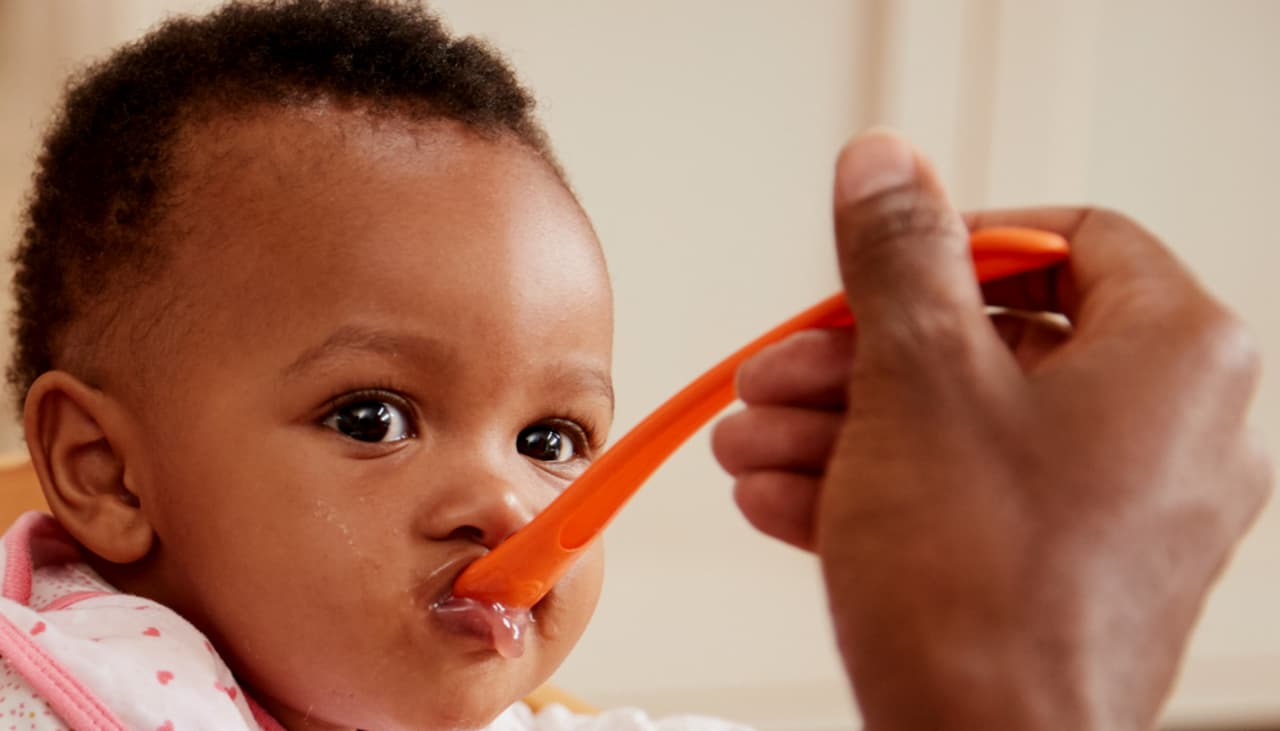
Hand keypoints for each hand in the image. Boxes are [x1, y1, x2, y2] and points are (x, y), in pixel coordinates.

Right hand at [712, 130, 1271, 729]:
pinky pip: (965, 496)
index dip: (959, 239)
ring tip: (754, 439)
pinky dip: (875, 485)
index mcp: (1176, 359)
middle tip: (783, 366)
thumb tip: (884, 164)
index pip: (1074, 241)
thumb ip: (899, 256)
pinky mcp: (1063, 570)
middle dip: (861, 354)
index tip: (880, 264)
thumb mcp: (918, 381)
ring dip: (844, 423)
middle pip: (995, 342)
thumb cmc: (983, 591)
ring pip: (965, 425)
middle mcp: (1168, 432)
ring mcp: (1117, 510)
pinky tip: (781, 495)